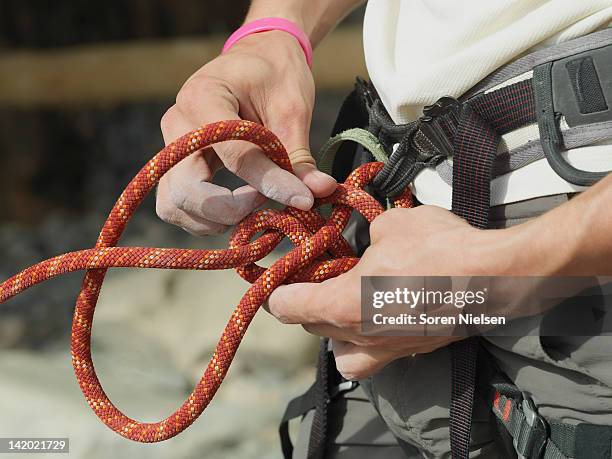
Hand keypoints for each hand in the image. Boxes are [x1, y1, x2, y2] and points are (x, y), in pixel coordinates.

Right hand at [157, 31, 335, 235]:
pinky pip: (175, 205)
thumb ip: (299, 156)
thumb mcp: (292, 109)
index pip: (234, 156)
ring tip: (253, 206)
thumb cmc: (275, 75)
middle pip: (186, 190)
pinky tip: (237, 208)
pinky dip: (204, 218)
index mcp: (204, 97)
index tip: (303, 200)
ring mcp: (169, 146)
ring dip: (214, 219)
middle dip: (230, 210)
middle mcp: (176, 123)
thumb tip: (320, 192)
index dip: (270, 183)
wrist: (257, 58)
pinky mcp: (174, 164)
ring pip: (174, 205)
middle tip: (266, 204)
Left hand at [267, 206, 503, 379]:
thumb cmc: (438, 249)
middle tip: (320, 282)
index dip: (277, 292)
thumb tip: (371, 243)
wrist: (493, 278)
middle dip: (309, 306)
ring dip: (336, 333)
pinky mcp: (414, 351)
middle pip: (314, 329)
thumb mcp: (391, 225)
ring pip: (343, 354)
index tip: (278, 282)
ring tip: (348, 309)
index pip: (287, 308)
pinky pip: (377, 356)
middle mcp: (360, 336)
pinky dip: (370, 342)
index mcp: (342, 305)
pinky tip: (385, 316)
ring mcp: (388, 350)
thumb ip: (368, 236)